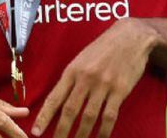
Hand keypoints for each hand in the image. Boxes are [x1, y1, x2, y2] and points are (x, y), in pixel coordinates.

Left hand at [32, 19, 159, 137]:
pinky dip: (104, 131)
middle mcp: (85, 79)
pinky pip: (109, 116)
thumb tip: (59, 100)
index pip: (54, 98)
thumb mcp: (81, 58)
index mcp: (72, 70)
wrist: (130, 37)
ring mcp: (103, 85)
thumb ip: (72, 78)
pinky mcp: (120, 91)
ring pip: (89, 117)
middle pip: (70, 111)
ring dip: (82, 135)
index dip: (44, 117)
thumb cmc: (103, 48)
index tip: (36, 132)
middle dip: (61, 131)